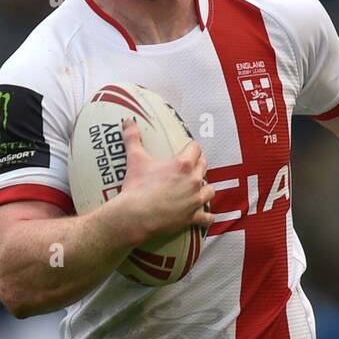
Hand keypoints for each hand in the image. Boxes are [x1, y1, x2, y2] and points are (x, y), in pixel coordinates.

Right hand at [117, 117, 213, 244]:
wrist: (135, 215)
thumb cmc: (137, 187)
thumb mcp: (135, 159)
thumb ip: (133, 138)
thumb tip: (128, 120)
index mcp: (183, 164)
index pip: (196, 148)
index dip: (191, 148)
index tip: (187, 149)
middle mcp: (193, 180)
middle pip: (204, 166)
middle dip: (198, 165)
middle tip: (190, 167)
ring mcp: (195, 200)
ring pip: (210, 190)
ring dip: (205, 189)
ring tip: (197, 189)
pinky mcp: (192, 217)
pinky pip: (207, 217)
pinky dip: (207, 216)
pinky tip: (205, 216)